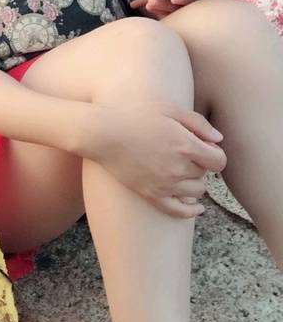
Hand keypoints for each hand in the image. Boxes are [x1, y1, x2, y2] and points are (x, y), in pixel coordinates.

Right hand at [81, 101, 226, 217]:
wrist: (102, 132)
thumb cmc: (134, 115)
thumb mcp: (170, 110)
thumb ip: (198, 124)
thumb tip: (219, 140)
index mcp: (186, 145)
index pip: (219, 160)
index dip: (215, 153)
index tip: (204, 146)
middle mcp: (179, 168)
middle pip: (205, 173)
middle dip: (201, 163)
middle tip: (187, 152)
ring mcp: (165, 184)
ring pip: (197, 191)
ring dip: (195, 181)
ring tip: (183, 169)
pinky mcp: (151, 194)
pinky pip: (179, 211)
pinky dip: (191, 211)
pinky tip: (196, 207)